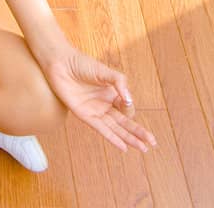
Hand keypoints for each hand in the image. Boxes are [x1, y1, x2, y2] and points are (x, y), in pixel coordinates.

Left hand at [39, 43, 156, 155]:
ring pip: (116, 129)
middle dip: (138, 133)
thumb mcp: (104, 71)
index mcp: (111, 92)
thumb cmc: (82, 64)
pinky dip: (113, 139)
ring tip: (143, 149)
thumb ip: (119, 83)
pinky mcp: (85, 115)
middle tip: (152, 144)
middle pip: (125, 122)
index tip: (125, 100)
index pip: (127, 108)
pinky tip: (123, 147)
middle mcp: (105, 104)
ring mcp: (96, 110)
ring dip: (129, 139)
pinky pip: (102, 130)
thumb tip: (129, 101)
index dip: (129, 108)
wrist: (61, 64)